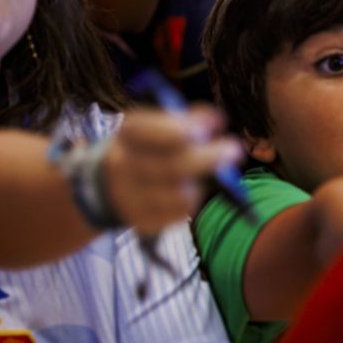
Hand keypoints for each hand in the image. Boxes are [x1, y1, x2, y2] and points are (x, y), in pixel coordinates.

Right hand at [102, 107, 242, 235]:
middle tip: (235, 150)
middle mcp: (123, 167)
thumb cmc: (144, 148)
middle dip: (207, 158)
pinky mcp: (142, 222)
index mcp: (126, 136)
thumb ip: (185, 119)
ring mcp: (130, 198)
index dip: (182, 128)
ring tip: (208, 174)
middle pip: (170, 166)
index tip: (216, 123)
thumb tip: (216, 120)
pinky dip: (193, 200)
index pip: (148, 131)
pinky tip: (193, 189)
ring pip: (179, 195)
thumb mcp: (154, 126)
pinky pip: (179, 214)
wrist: (107, 185)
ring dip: (202, 183)